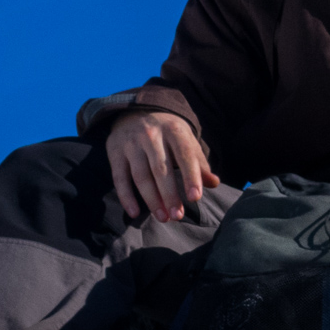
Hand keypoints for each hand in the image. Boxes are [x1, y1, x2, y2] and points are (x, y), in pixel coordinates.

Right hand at [106, 110, 220, 223]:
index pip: (184, 155)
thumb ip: (199, 162)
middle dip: (170, 194)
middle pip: (161, 169)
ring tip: (163, 217)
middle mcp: (151, 135)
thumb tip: (214, 183)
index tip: (195, 198)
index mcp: (174, 130)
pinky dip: (126, 197)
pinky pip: (119, 178)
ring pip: (141, 176)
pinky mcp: (115, 152)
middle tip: (177, 216)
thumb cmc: (168, 133)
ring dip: (151, 200)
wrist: (136, 111)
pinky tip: (135, 213)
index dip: (190, 176)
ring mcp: (131, 143)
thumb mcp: (186, 140)